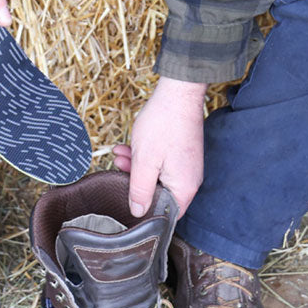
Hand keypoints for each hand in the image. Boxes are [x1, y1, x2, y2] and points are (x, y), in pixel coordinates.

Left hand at [111, 76, 206, 218]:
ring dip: (136, 166)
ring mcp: (186, 165)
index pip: (165, 214)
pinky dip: (144, 156)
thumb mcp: (145, 161)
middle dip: (135, 181)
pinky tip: (129, 147)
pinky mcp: (181, 152)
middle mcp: (189, 180)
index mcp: (184, 188)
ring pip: (157, 175)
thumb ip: (140, 190)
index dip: (145, 212)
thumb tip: (137, 212)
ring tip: (120, 154)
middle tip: (118, 168)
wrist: (177, 93)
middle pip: (159, 193)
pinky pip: (161, 162)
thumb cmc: (163, 125)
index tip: (126, 202)